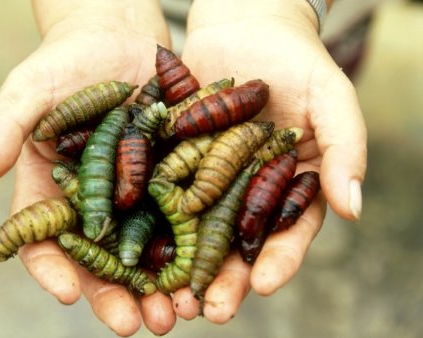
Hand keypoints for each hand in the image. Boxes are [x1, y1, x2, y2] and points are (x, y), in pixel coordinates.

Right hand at [0, 0, 176, 335]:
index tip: (66, 295)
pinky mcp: (174, 180)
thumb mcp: (32, 90)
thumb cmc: (66, 63)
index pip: (45, 242)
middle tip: (139, 325)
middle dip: (120, 297)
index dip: (53, 270)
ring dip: (164, 287)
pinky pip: (186, 220)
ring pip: (148, 253)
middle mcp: (96, 205)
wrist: (118, 39)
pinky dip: (196, 249)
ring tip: (181, 312)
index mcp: (54, 193)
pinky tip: (211, 271)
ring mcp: (137, 197)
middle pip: (103, 262)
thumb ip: (6, 126)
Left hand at [170, 0, 366, 321]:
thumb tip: (354, 209)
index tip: (263, 285)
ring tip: (167, 298)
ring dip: (181, 265)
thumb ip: (345, 150)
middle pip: (236, 243)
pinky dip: (149, 220)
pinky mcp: (174, 160)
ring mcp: (208, 178)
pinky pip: (161, 192)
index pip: (288, 233)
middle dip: (223, 278)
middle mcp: (247, 191)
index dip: (278, 261)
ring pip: (193, 230)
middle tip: (208, 311)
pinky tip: (136, 245)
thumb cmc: (298, 61)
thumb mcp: (331, 100)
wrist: (247, 27)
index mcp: (289, 186)